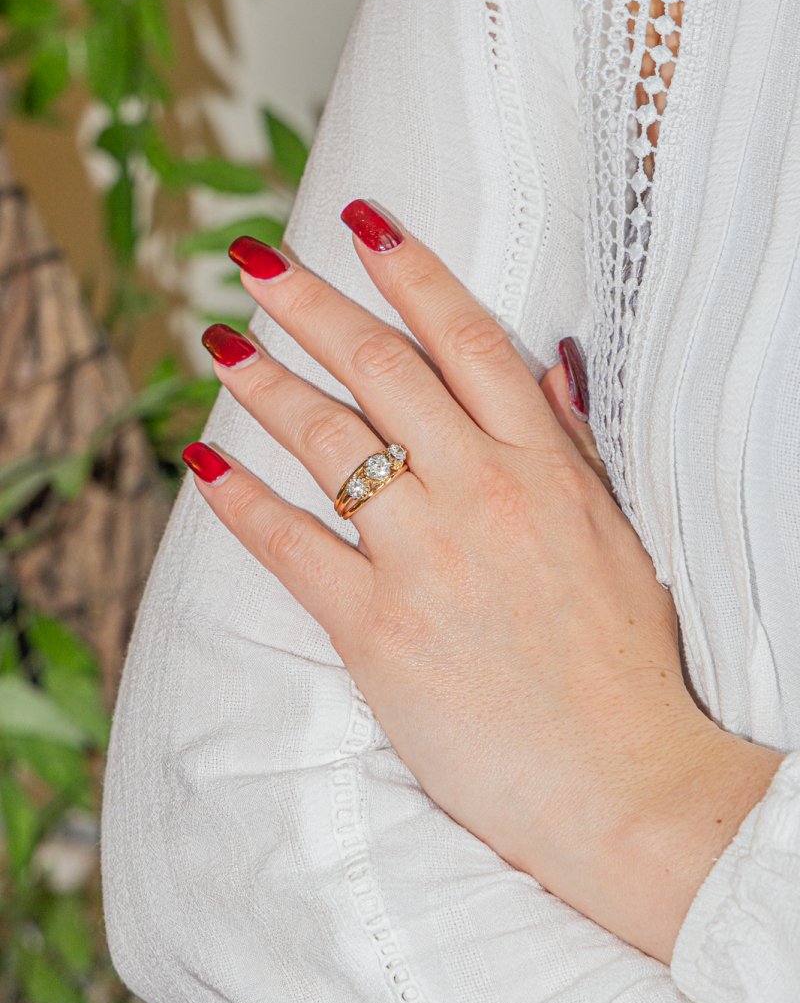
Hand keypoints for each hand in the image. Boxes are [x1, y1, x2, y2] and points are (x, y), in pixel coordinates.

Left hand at [184, 199, 783, 962]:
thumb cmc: (622, 662)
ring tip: (221, 345)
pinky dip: (242, 500)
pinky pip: (293, 544)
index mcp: (543, 467)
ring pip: (328, 441)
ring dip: (265, 383)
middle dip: (310, 304)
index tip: (361, 223)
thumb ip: (569, 447)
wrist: (620, 778)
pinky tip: (205, 462)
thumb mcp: (614, 535)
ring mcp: (424, 557)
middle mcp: (480, 493)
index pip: (466, 340)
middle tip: (255, 261)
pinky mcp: (375, 628)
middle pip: (380, 370)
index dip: (409, 271)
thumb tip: (548, 363)